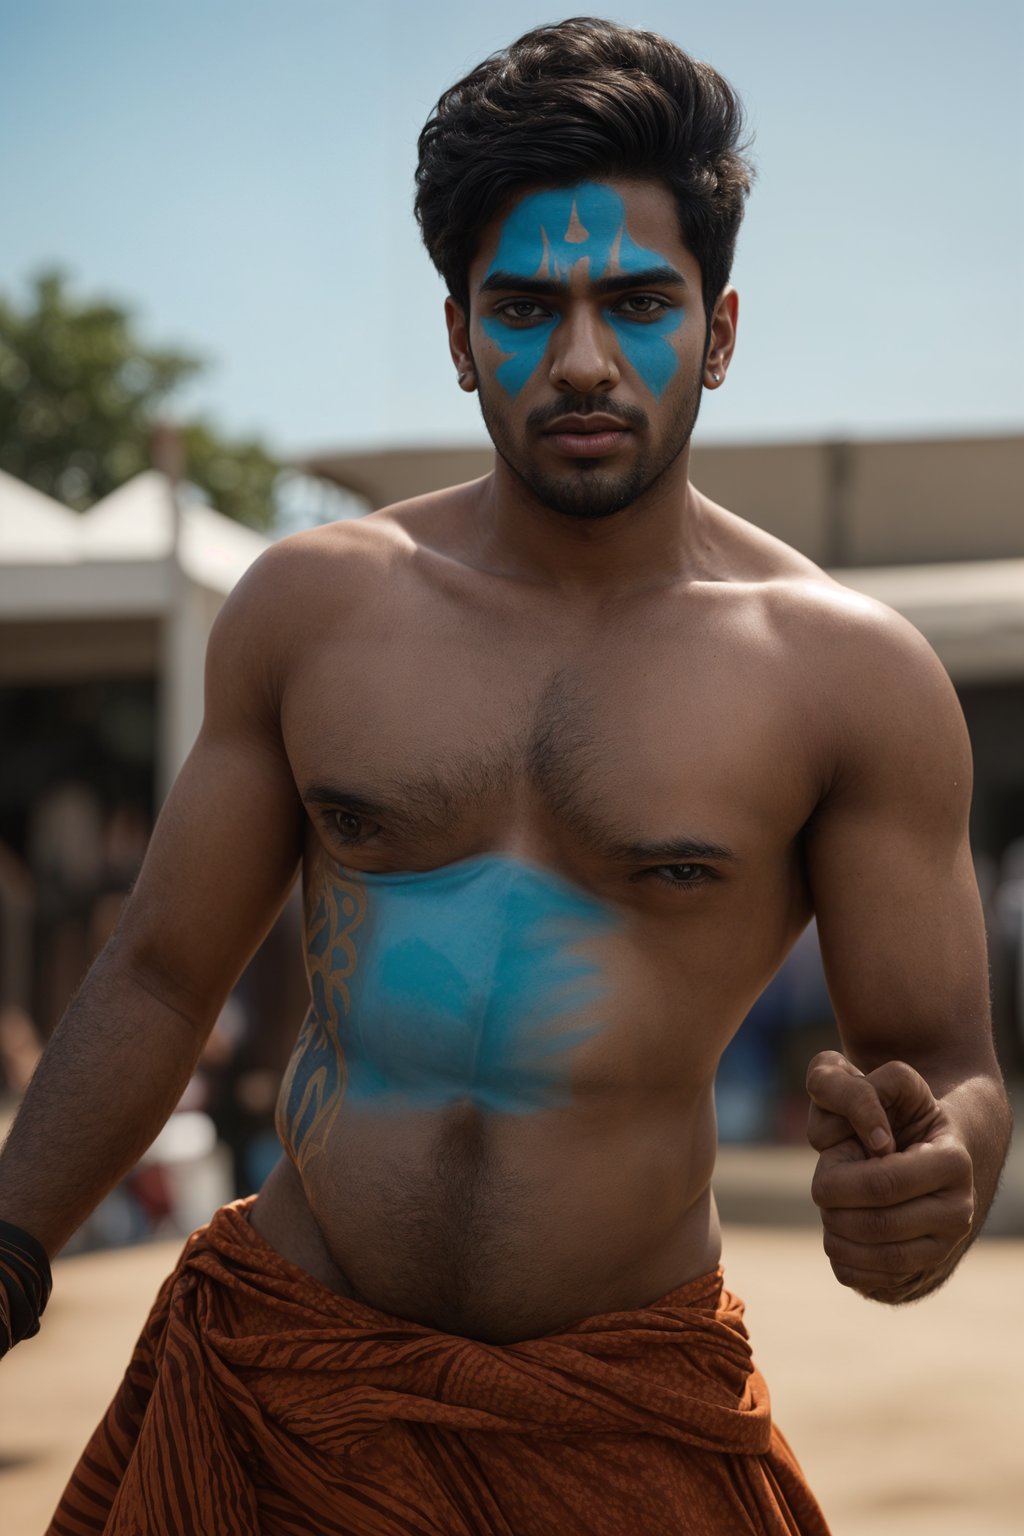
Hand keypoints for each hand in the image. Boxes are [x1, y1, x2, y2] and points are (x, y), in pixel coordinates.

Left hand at [805, 1051, 974, 1302]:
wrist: (934, 1154)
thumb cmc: (902, 1113)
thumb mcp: (890, 1083)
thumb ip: (863, 1090)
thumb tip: (878, 1146)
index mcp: (952, 1163)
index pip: (881, 1183)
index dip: (837, 1177)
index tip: (824, 1163)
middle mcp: (958, 1212)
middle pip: (874, 1224)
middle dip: (832, 1205)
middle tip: (823, 1186)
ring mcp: (946, 1249)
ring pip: (871, 1258)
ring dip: (834, 1232)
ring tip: (832, 1207)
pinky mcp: (923, 1276)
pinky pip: (866, 1281)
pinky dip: (841, 1258)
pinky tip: (843, 1232)